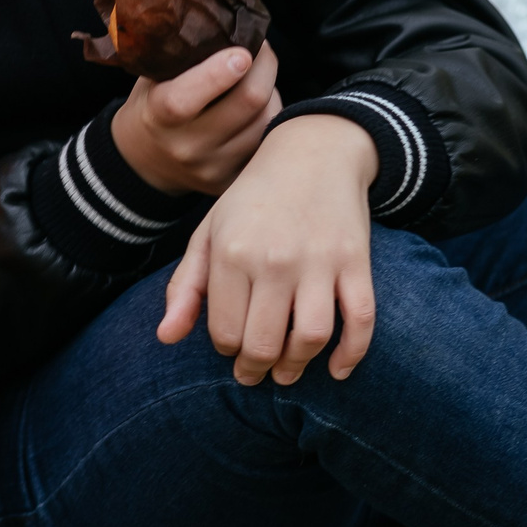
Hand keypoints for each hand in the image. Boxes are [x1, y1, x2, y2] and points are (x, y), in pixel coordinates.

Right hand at [107, 0, 282, 195]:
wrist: (143, 160)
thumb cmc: (153, 98)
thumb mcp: (160, 62)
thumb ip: (202, 20)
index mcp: (160, 114)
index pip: (187, 99)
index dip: (220, 73)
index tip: (242, 50)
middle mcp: (185, 145)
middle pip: (246, 103)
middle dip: (264, 66)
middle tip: (259, 47)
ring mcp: (211, 167)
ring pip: (265, 121)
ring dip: (271, 89)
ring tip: (257, 73)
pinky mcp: (232, 181)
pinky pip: (267, 142)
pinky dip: (271, 116)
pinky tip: (258, 103)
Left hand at [157, 113, 377, 385]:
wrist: (312, 153)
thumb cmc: (251, 201)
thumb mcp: (208, 234)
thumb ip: (185, 287)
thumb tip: (166, 338)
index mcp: (231, 253)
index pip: (225, 332)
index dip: (226, 349)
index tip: (231, 348)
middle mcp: (274, 259)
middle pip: (265, 343)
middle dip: (256, 369)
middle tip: (255, 373)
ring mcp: (319, 261)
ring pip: (311, 338)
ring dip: (298, 366)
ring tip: (287, 373)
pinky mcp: (355, 261)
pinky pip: (360, 319)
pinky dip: (351, 353)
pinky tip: (336, 370)